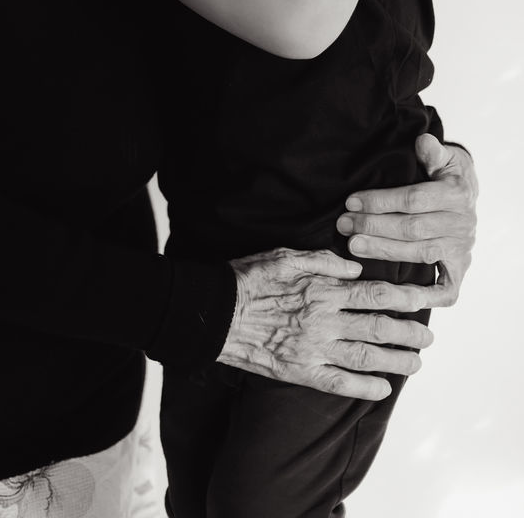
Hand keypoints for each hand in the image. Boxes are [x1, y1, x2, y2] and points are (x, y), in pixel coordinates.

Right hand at [219, 248, 433, 399]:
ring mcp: (314, 349)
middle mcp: (324, 321)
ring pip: (366, 357)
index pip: (374, 294)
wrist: (217, 312)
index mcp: (323, 290)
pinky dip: (364, 387)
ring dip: (396, 361)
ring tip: (415, 363)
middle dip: (409, 332)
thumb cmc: (250, 279)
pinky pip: (340, 382)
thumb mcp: (286, 256)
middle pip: (378, 327)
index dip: (404, 298)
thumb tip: (356, 266)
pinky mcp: (301, 371)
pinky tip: (383, 389)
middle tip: (428, 336)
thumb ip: (324, 261)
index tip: (423, 299)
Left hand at [336, 135, 476, 305]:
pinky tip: (394, 291)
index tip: (351, 201)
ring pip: (419, 253)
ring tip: (353, 244)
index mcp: (457, 194)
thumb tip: (423, 142)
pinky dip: (423, 294)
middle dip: (374, 226)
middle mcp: (463, 224)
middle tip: (344, 224)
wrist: (468, 194)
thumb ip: (433, 151)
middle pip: (412, 228)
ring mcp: (462, 249)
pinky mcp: (459, 269)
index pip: (414, 200)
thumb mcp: (445, 156)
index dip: (381, 201)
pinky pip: (445, 289)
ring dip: (383, 250)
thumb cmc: (447, 173)